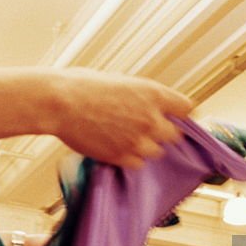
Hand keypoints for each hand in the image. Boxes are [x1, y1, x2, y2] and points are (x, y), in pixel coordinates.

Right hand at [50, 69, 192, 168]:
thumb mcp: (121, 81)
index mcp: (153, 94)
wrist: (60, 104)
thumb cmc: (83, 86)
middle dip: (162, 132)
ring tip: (125, 138)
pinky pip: (138, 164)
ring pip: (156, 152)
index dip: (178, 113)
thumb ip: (142, 97)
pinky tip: (115, 147)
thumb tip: (150, 105)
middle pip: (175, 135)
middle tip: (144, 129)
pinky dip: (129, 158)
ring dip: (145, 147)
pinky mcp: (122, 157)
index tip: (171, 116)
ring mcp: (138, 141)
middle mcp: (151, 119)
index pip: (186, 108)